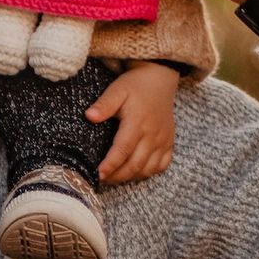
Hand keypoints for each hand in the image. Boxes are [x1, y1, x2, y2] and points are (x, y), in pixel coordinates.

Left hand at [88, 61, 178, 184]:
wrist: (159, 80)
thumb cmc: (135, 86)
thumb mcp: (117, 90)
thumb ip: (104, 104)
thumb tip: (89, 116)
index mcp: (138, 122)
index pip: (123, 149)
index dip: (110, 165)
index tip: (98, 174)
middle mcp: (153, 134)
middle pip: (135, 164)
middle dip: (117, 176)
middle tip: (101, 178)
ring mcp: (163, 140)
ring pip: (149, 168)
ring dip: (131, 176)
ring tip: (114, 176)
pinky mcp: (169, 142)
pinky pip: (162, 165)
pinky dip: (148, 172)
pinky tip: (135, 171)